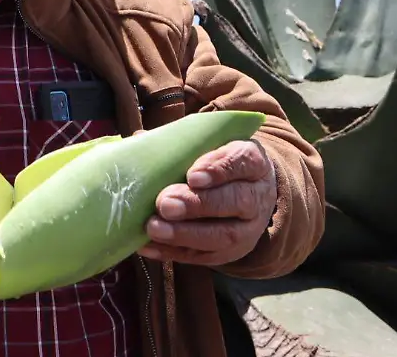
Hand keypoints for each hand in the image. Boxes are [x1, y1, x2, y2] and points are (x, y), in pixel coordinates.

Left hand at [139, 139, 276, 265]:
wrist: (247, 192)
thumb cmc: (218, 162)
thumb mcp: (211, 145)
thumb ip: (181, 143)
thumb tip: (139, 139)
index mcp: (253, 162)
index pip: (242, 162)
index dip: (218, 169)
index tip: (192, 175)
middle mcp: (257, 196)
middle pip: (235, 201)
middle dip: (197, 204)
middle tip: (165, 203)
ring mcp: (248, 228)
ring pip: (223, 235)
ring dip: (185, 233)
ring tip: (154, 228)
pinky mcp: (231, 252)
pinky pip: (205, 257)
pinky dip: (173, 252)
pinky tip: (148, 246)